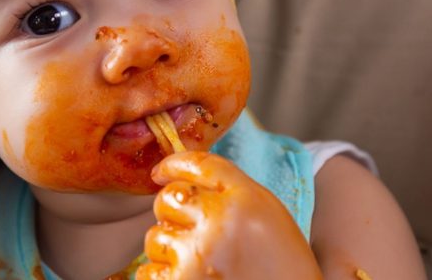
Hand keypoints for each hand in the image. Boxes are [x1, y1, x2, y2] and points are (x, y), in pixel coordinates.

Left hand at [135, 151, 322, 279]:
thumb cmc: (282, 265)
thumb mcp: (269, 215)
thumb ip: (233, 192)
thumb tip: (187, 182)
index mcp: (245, 199)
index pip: (199, 164)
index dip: (174, 163)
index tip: (161, 170)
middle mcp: (218, 220)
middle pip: (168, 198)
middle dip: (172, 212)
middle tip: (189, 229)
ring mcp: (196, 255)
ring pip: (154, 237)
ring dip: (167, 248)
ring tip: (197, 262)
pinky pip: (148, 271)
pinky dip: (162, 276)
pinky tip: (189, 279)